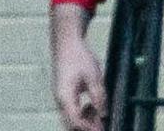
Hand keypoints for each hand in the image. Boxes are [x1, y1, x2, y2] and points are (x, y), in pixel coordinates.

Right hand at [49, 3, 105, 130]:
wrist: (67, 42)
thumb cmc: (78, 56)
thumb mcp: (93, 76)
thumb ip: (98, 96)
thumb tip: (103, 114)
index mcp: (65, 96)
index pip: (76, 121)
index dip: (90, 128)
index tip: (103, 128)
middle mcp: (60, 100)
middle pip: (71, 124)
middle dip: (87, 127)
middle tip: (101, 125)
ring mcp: (60, 98)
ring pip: (71, 119)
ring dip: (85, 121)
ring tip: (98, 112)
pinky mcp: (64, 95)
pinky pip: (71, 111)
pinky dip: (82, 114)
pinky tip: (92, 106)